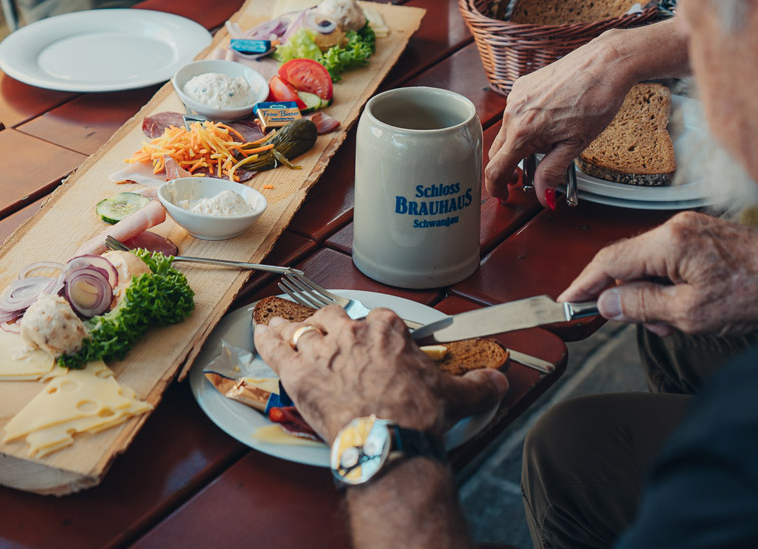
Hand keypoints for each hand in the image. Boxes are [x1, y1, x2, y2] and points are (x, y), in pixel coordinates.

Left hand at [253, 306, 507, 441]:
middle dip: (333, 325)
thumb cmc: (416, 416)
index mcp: (388, 330)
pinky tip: (259, 331)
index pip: (379, 319)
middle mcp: (351, 332)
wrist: (387, 440)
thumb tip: (498, 381)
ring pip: (303, 329)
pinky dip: (265, 338)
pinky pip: (274, 347)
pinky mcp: (296, 372)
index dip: (375, 332)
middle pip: (335, 317)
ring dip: (296, 328)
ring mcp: (321, 350)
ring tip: (290, 328)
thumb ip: (479, 384)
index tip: (376, 345)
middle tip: (334, 338)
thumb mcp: (457, 396)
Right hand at [486, 31, 636, 206]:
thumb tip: (542, 195)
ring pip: (506, 132)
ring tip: (548, 143)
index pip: (496, 169)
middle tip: (524, 177)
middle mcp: (513, 113)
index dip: (496, 187)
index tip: (503, 194)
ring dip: (518, 144)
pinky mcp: (521, 86)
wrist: (605, 64)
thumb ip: (552, 172)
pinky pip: (514, 113)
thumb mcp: (576, 144)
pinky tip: (548, 122)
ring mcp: (515, 97)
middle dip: (508, 168)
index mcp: (523, 132)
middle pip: (498, 152)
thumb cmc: (596, 99)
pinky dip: (523, 124)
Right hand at [559, 212, 757, 335]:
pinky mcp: (707, 236)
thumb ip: (640, 306)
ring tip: (669, 321)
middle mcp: (677, 227)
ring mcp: (693, 229)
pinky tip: (682, 307)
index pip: (609, 261)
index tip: (568, 300)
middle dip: (624, 295)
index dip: (584, 283)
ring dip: (648, 293)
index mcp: (669, 241)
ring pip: (650, 263)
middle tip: (633, 323)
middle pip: (627, 261)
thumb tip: (606, 303)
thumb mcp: (690, 313)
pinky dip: (667, 284)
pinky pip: (671, 259)